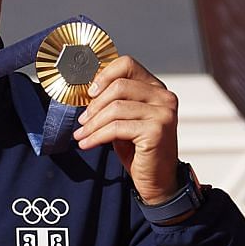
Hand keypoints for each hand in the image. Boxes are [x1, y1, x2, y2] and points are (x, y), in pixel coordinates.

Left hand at [73, 55, 180, 204]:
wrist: (157, 180)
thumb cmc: (138, 150)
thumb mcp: (125, 120)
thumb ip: (114, 102)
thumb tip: (87, 90)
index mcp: (156, 88)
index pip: (127, 65)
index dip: (104, 75)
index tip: (89, 93)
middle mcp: (164, 97)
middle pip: (119, 86)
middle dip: (94, 105)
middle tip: (82, 121)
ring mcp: (163, 113)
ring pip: (115, 108)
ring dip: (92, 124)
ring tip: (81, 135)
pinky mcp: (156, 130)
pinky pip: (116, 128)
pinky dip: (96, 136)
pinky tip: (86, 144)